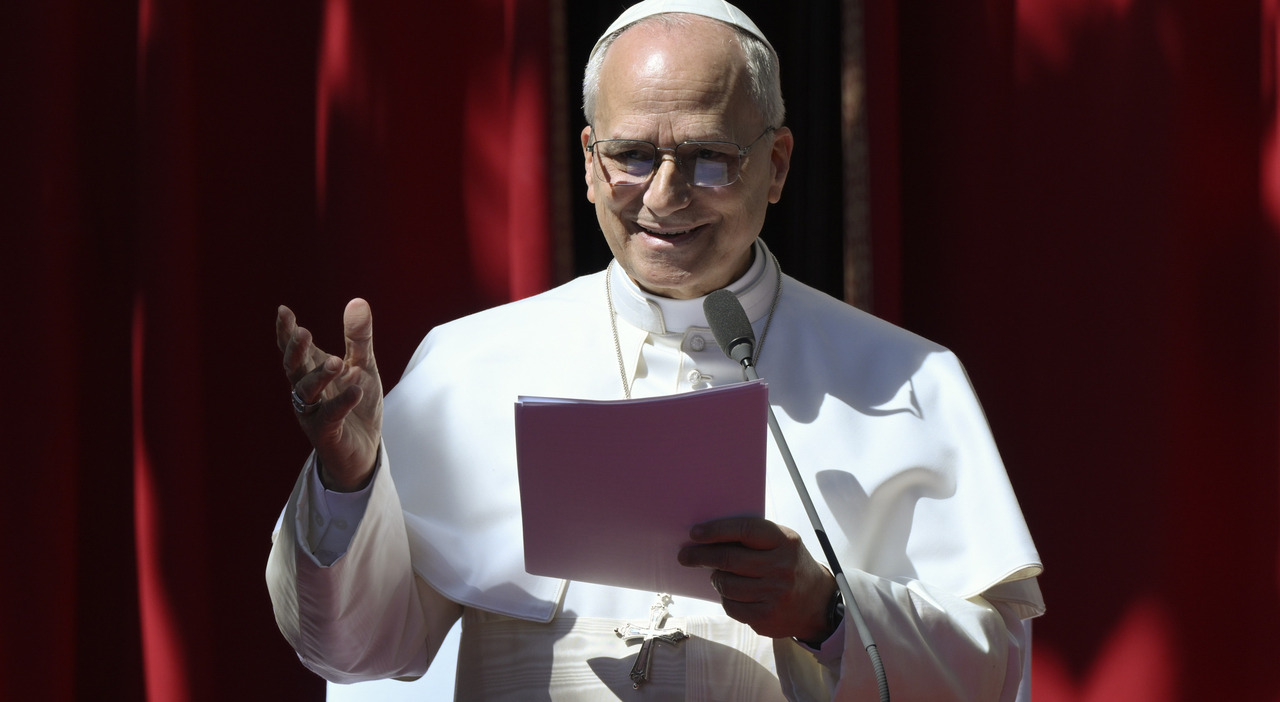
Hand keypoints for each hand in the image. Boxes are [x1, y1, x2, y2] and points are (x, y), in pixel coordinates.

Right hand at [276, 298, 382, 490]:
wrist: (363, 448)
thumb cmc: (356, 402)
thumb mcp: (362, 365)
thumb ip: (358, 337)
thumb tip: (358, 300)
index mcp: (311, 370)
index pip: (294, 349)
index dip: (286, 331)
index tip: (283, 311)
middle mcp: (307, 390)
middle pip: (293, 368)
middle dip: (295, 350)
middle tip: (302, 331)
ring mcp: (313, 412)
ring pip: (306, 392)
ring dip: (319, 375)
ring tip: (336, 361)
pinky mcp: (326, 433)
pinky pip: (330, 417)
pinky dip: (341, 403)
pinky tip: (355, 390)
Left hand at [677, 517, 836, 642]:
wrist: (817, 602)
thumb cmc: (788, 564)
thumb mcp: (781, 543)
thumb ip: (752, 538)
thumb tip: (708, 537)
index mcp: (784, 541)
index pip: (745, 531)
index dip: (716, 530)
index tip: (695, 533)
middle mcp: (782, 567)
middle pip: (730, 559)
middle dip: (701, 556)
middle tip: (686, 556)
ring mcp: (775, 594)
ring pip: (727, 585)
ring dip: (716, 578)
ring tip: (717, 575)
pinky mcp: (768, 617)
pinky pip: (732, 607)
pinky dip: (725, 599)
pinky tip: (731, 594)